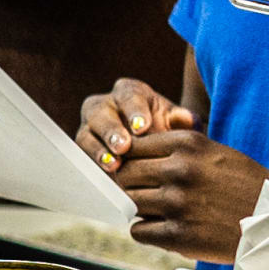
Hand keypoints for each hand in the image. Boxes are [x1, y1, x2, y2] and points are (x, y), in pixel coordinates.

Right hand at [77, 75, 195, 169]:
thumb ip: (183, 119)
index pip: (129, 97)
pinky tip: (106, 177)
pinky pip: (83, 156)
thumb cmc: (168, 130)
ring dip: (98, 151)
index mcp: (129, 92)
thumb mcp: (179, 123)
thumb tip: (185, 118)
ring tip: (113, 165)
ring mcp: (90, 128)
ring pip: (86, 135)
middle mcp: (104, 106)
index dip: (134, 112)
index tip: (143, 127)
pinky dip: (94, 166)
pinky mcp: (86, 150)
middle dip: (111, 130)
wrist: (157, 150)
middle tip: (123, 146)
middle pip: (99, 113)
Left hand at [109, 125, 268, 263]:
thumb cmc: (245, 185)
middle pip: (125, 175)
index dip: (130, 161)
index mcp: (186, 144)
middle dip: (130, 186)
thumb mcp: (214, 152)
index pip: (132, 147)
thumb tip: (129, 151)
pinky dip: (147, 232)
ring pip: (129, 203)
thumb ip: (175, 149)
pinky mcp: (179, 235)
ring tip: (160, 213)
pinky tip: (165, 229)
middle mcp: (179, 170)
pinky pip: (138, 231)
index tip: (135, 172)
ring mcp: (178, 204)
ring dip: (139, 209)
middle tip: (144, 195)